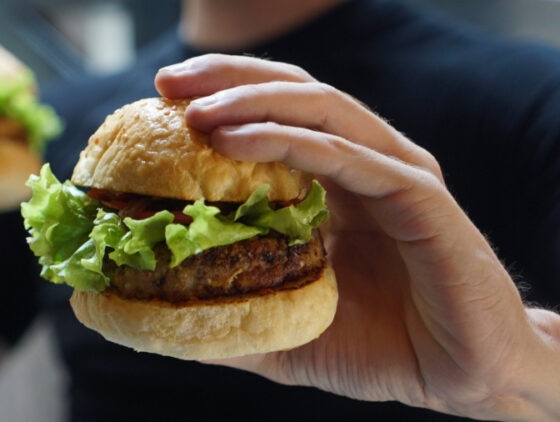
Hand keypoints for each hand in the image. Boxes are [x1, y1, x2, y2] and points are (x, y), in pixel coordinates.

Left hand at [155, 55, 559, 420]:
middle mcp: (366, 163)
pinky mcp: (420, 197)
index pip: (276, 113)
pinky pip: (348, 156)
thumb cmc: (379, 349)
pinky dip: (289, 142)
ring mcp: (396, 174)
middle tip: (166, 84)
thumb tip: (159, 313)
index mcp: (336, 180)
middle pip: (295, 92)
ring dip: (252, 102)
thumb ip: (230, 314)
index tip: (159, 98)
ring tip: (196, 112)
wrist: (463, 377)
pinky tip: (235, 141)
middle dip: (228, 79)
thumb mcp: (285, 329)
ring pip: (320, 110)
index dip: (222, 95)